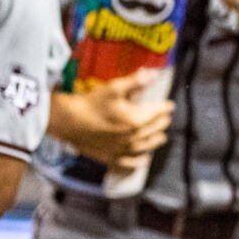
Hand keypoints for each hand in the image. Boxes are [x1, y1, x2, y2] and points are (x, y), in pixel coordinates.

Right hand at [53, 71, 171, 164]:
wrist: (69, 122)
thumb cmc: (92, 103)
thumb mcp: (114, 88)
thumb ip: (136, 82)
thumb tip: (154, 75)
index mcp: (137, 120)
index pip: (157, 113)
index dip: (165, 107)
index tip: (169, 105)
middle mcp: (133, 137)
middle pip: (154, 130)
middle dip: (162, 122)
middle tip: (165, 118)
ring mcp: (123, 150)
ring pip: (146, 146)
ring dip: (156, 140)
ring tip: (162, 137)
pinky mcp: (112, 158)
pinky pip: (130, 163)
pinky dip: (140, 162)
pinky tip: (145, 160)